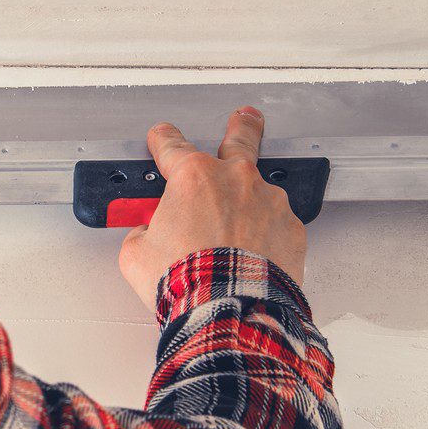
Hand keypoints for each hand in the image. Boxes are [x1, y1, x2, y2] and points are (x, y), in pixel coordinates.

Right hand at [117, 106, 309, 312]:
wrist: (228, 311)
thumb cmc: (186, 282)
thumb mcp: (136, 254)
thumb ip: (142, 231)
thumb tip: (148, 233)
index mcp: (194, 178)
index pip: (172, 147)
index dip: (162, 140)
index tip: (161, 137)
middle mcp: (236, 180)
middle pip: (240, 139)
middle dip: (241, 126)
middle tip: (244, 117)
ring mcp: (269, 202)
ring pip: (259, 191)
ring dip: (250, 201)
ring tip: (240, 225)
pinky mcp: (291, 229)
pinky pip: (276, 225)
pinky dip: (266, 235)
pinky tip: (254, 253)